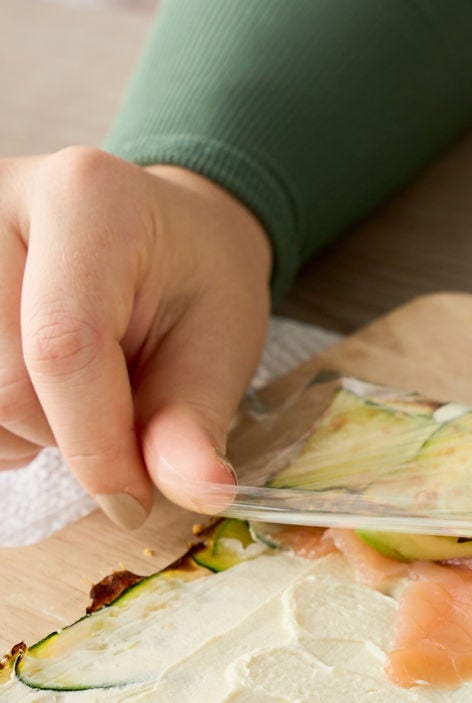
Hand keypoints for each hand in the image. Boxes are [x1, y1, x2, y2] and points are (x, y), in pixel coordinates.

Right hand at [0, 148, 271, 527]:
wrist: (159, 235)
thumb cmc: (191, 284)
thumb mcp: (218, 346)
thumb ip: (193, 424)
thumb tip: (201, 492)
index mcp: (87, 199)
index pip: (63, 344)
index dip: (94, 444)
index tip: (132, 502)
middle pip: (3, 380)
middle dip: (66, 438)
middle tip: (116, 423)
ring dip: (22, 432)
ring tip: (73, 397)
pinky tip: (30, 391)